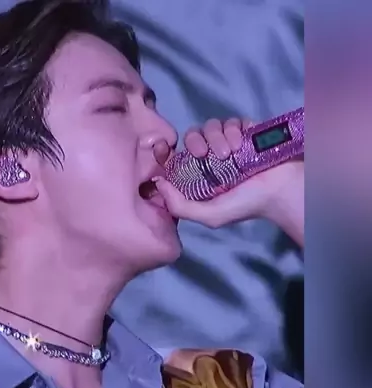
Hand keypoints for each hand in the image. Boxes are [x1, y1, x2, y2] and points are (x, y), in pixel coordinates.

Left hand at [154, 118, 303, 245]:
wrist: (280, 191)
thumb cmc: (245, 205)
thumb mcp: (210, 216)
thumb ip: (180, 206)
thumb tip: (158, 183)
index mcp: (198, 176)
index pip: (175, 157)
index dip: (165, 150)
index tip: (162, 149)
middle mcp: (211, 158)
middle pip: (191, 135)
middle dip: (196, 141)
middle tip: (206, 155)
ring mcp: (228, 143)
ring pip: (210, 125)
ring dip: (217, 137)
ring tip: (230, 153)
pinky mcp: (245, 131)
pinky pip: (231, 120)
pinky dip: (233, 129)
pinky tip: (240, 144)